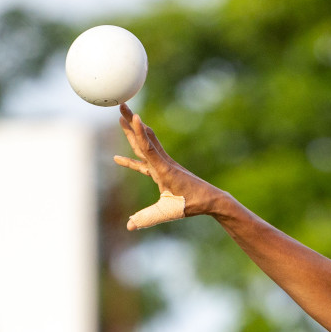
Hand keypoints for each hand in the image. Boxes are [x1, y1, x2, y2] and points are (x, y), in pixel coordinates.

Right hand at [115, 104, 229, 228]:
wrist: (210, 199)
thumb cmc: (191, 204)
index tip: (133, 115)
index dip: (138, 132)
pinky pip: (146, 158)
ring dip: (134, 131)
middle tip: (121, 106)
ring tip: (124, 118)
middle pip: (143, 138)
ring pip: (146, 143)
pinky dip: (133, 155)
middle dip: (131, 122)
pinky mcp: (163, 169)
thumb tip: (129, 225)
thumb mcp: (168, 212)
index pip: (148, 148)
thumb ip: (147, 218)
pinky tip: (120, 157)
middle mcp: (163, 162)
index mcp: (163, 170)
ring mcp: (163, 164)